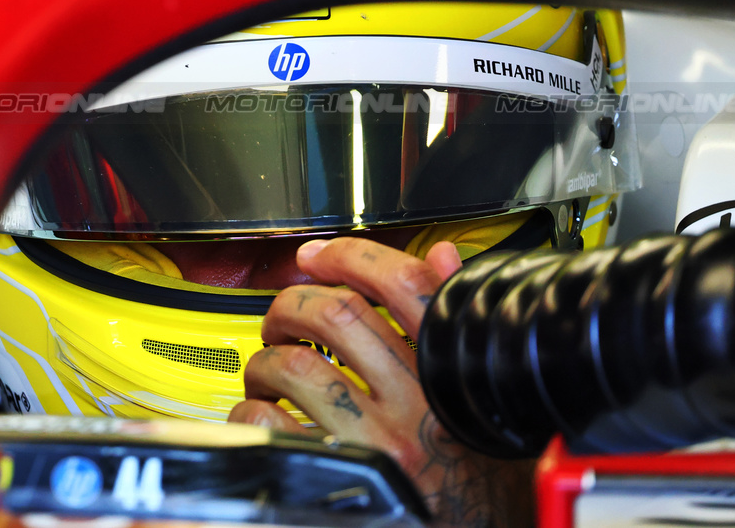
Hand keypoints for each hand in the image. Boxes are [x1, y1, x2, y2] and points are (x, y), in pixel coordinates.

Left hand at [228, 237, 534, 527]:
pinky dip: (252, 413)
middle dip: (292, 303)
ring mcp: (377, 443)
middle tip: (282, 318)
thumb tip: (438, 257)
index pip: (404, 285)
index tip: (316, 255)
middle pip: (336, 314)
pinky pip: (272, 426)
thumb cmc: (481, 473)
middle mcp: (417, 405)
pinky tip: (263, 416)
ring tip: (268, 372)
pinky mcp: (341, 478)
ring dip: (265, 360)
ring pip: (295, 366)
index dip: (349, 256)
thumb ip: (454, 324)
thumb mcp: (482, 394)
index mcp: (452, 374)